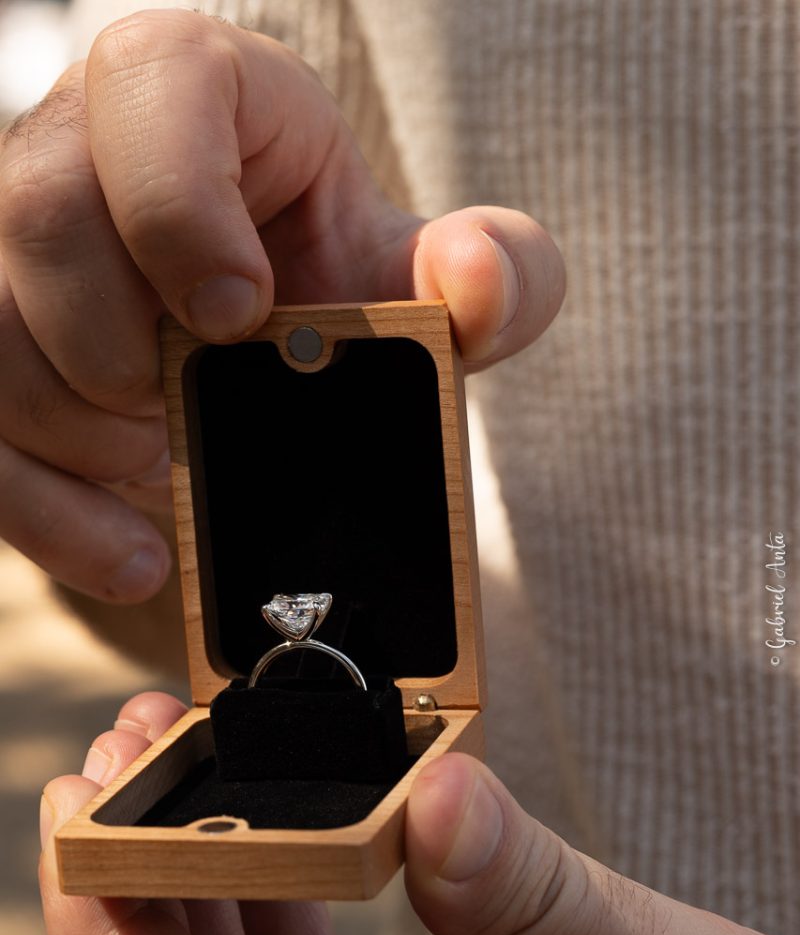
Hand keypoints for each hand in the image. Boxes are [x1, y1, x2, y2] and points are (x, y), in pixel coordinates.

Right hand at [0, 8, 563, 604]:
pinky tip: (133, 558)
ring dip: (88, 435)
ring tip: (169, 458)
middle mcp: (75, 148)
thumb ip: (492, 271)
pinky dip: (51, 516)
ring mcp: (8, 247)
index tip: (239, 316)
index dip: (180, 210)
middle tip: (196, 400)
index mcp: (189, 89)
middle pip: (41, 224)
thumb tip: (476, 277)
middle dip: (126, 349)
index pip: (148, 93)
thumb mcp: (426, 273)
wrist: (263, 330)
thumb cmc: (337, 277)